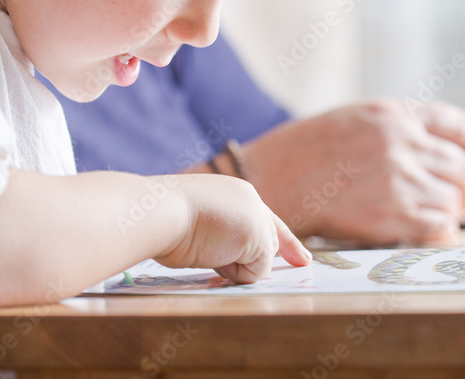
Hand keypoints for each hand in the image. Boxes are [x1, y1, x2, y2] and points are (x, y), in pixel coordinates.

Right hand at [155, 174, 311, 282]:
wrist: (162, 211)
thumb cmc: (166, 218)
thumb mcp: (199, 225)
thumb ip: (224, 240)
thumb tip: (247, 268)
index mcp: (232, 192)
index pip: (263, 219)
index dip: (285, 240)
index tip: (302, 258)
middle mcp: (248, 200)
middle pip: (268, 238)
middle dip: (275, 254)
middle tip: (296, 261)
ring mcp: (256, 218)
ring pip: (260, 258)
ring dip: (234, 264)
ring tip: (205, 245)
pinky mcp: (260, 238)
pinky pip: (256, 271)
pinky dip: (236, 272)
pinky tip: (213, 253)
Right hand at [239, 100, 464, 244]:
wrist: (271, 179)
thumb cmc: (303, 153)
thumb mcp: (352, 122)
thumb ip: (395, 130)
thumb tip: (437, 152)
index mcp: (391, 114)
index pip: (458, 124)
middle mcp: (400, 142)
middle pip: (462, 167)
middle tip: (458, 199)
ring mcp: (398, 178)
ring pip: (453, 200)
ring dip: (448, 211)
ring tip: (426, 214)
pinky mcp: (391, 213)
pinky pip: (439, 227)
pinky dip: (438, 233)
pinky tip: (420, 230)